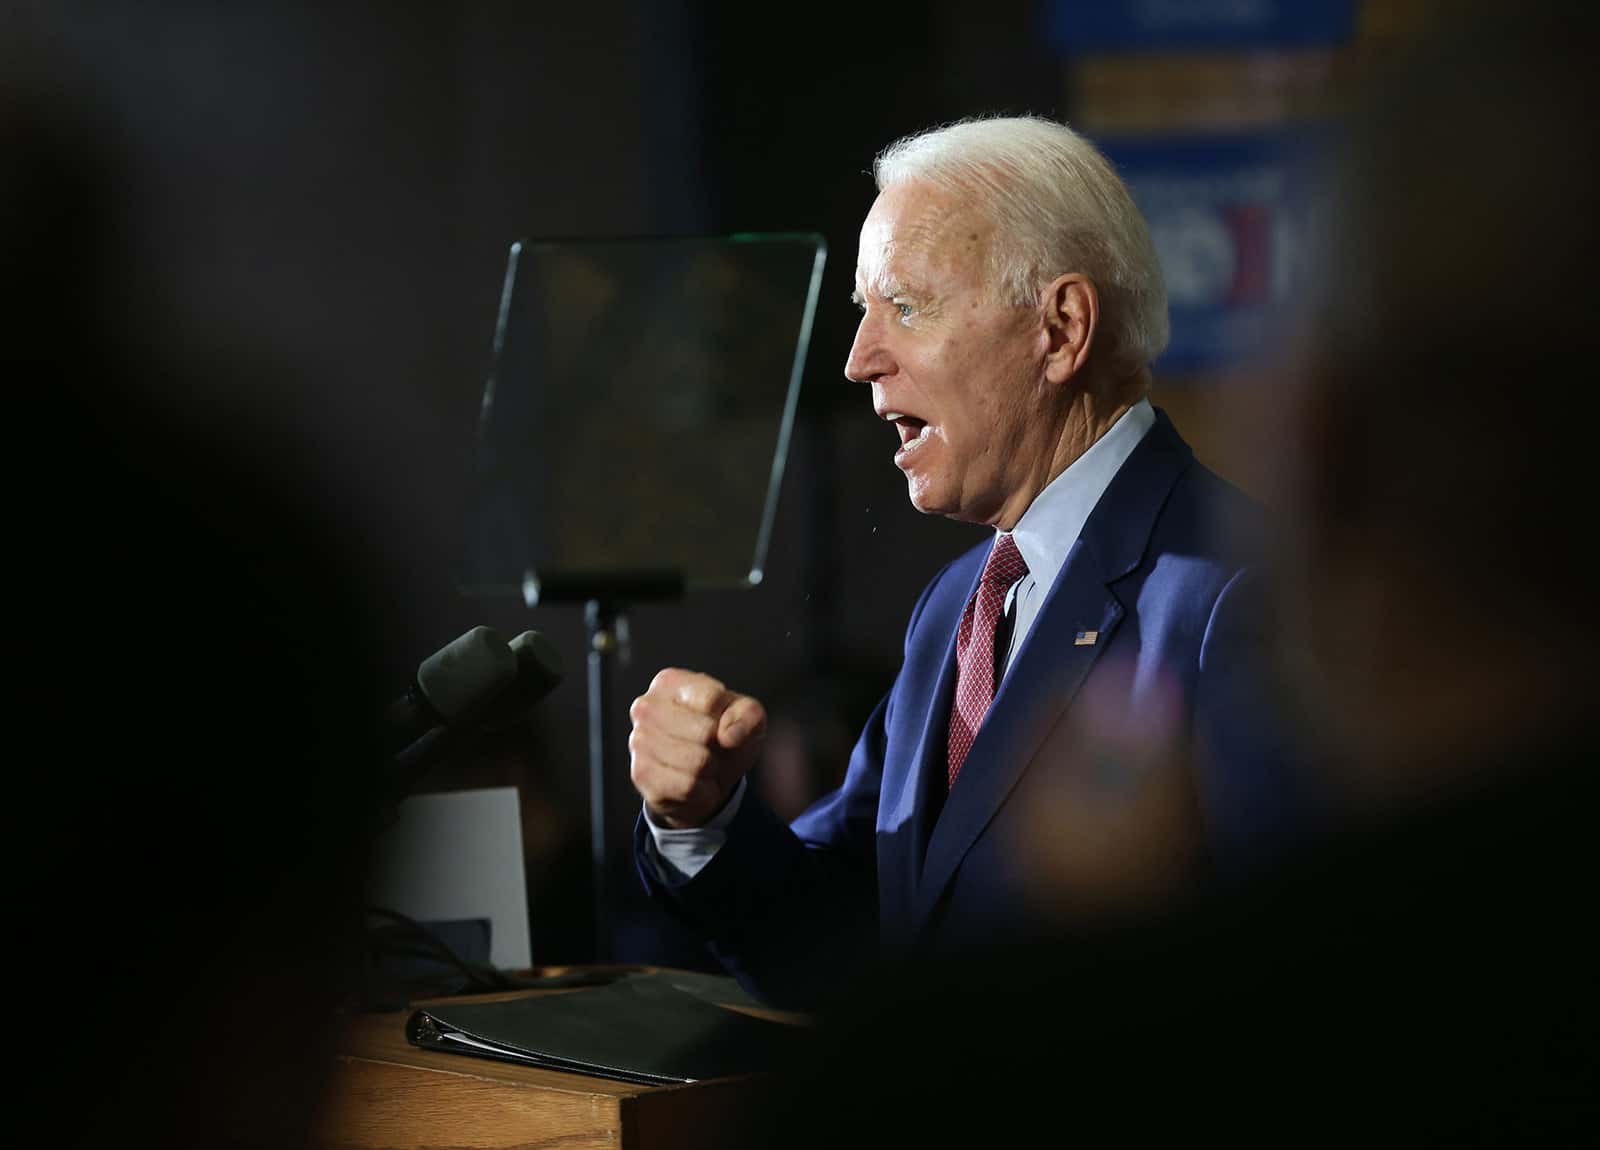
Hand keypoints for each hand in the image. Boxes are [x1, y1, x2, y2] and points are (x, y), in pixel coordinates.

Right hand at [628, 668, 766, 828]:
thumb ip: (748, 715)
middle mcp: (646, 706)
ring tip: (703, 764)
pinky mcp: (640, 773)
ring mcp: (639, 740)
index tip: (722, 722)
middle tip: (711, 747)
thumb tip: (729, 735)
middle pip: (704, 731)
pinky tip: (694, 782)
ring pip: (697, 761)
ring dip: (710, 769)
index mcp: (670, 682)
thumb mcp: (746, 717)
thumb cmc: (723, 737)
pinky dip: (701, 789)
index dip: (728, 717)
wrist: (706, 778)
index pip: (711, 699)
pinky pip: (687, 786)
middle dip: (718, 745)